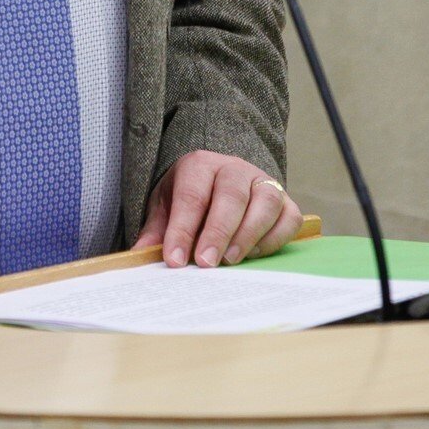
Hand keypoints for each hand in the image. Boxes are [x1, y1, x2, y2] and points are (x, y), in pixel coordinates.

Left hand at [131, 150, 301, 268]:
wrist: (218, 180)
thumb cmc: (190, 196)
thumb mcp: (166, 205)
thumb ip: (156, 230)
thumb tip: (140, 255)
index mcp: (199, 164)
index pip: (191, 195)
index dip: (182, 229)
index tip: (174, 259)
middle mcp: (234, 168)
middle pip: (231, 195)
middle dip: (217, 232)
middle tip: (205, 263)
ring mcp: (263, 181)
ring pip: (265, 201)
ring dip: (248, 234)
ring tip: (230, 261)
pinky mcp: (285, 200)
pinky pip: (289, 217)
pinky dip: (275, 238)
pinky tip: (255, 254)